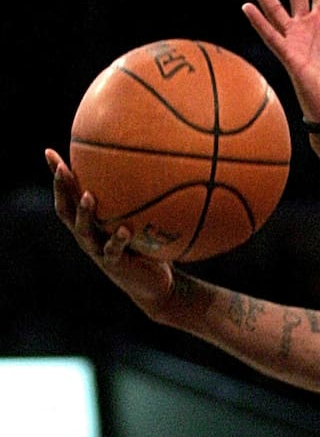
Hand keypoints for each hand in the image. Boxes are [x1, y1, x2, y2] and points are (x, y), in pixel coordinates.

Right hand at [47, 149, 177, 319]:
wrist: (154, 284)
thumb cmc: (146, 247)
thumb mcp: (139, 220)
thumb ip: (138, 200)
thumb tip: (152, 167)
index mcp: (89, 222)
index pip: (67, 195)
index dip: (56, 176)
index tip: (48, 152)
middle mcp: (87, 235)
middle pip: (66, 210)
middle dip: (62, 189)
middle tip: (62, 168)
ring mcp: (98, 250)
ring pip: (84, 231)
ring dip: (85, 213)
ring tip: (88, 196)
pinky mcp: (114, 265)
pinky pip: (113, 251)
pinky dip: (118, 240)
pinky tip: (125, 230)